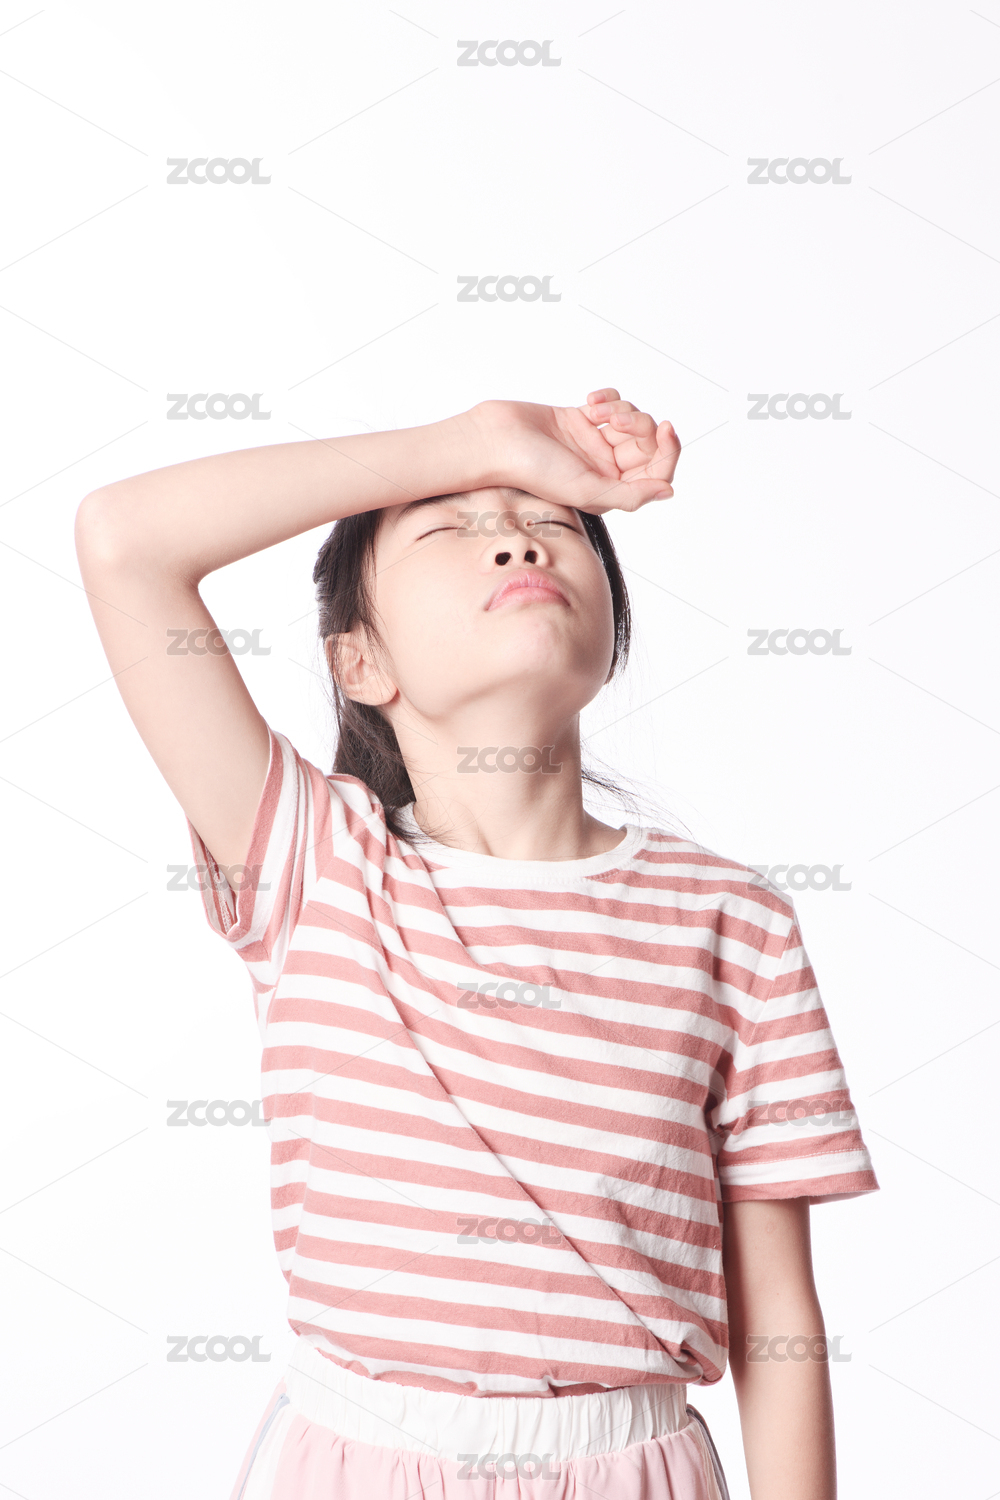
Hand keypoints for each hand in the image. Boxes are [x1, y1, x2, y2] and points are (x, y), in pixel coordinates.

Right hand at [468, 389, 679, 514]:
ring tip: (595, 410)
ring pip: (631, 420)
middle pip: (646, 443)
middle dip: (638, 426)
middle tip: (614, 421)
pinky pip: (613, 404)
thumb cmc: (533, 471)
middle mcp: (604, 469)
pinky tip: (590, 401)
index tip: (666, 430)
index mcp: (609, 491)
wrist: (497, 440)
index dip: (668, 452)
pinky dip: (608, 398)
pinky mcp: (582, 419)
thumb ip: (630, 495)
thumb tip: (667, 492)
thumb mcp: (586, 490)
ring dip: (620, 409)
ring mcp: (594, 443)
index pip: (655, 473)